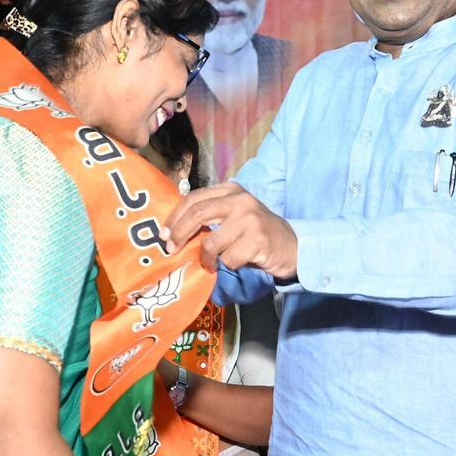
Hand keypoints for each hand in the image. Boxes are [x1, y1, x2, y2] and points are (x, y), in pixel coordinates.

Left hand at [164, 183, 298, 281]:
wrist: (291, 246)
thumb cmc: (255, 234)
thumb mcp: (233, 216)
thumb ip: (210, 216)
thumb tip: (173, 230)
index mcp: (231, 190)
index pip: (194, 198)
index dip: (175, 217)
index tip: (164, 234)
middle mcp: (240, 200)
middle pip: (198, 214)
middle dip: (179, 233)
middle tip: (172, 249)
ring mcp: (250, 219)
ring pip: (212, 242)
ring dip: (206, 257)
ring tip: (211, 263)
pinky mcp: (257, 240)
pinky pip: (228, 258)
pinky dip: (226, 265)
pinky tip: (235, 262)